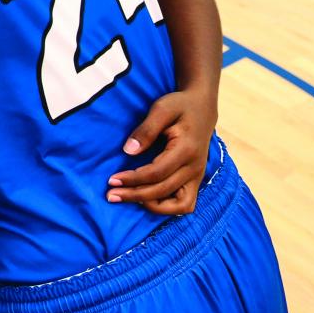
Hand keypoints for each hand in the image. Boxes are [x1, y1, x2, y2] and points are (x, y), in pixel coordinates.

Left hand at [107, 88, 216, 215]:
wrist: (202, 107)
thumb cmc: (180, 106)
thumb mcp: (162, 109)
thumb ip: (146, 130)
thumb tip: (128, 151)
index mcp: (186, 149)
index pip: (157, 173)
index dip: (133, 179)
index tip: (112, 180)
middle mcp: (195, 167)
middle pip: (164, 191)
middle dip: (135, 195)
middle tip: (111, 194)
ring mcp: (198, 176)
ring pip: (180, 205)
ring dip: (153, 206)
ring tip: (128, 199)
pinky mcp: (195, 179)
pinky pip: (185, 204)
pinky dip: (167, 207)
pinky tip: (146, 200)